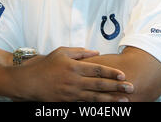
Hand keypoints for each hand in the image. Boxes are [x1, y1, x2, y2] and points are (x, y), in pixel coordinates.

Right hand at [17, 47, 133, 101]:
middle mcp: (74, 81)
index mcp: (74, 67)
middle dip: (116, 87)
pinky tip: (106, 108)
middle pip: (99, 85)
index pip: (96, 70)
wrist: (30, 81)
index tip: (123, 75)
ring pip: (95, 98)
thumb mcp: (62, 52)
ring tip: (124, 101)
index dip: (111, 72)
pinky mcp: (67, 103)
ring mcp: (71, 94)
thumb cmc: (47, 64)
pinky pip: (85, 106)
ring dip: (111, 100)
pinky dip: (97, 107)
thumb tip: (96, 52)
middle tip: (131, 88)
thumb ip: (80, 52)